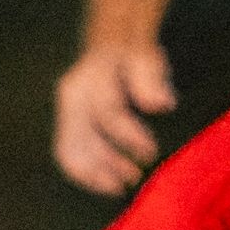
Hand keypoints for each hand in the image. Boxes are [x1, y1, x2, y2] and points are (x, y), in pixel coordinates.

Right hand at [54, 43, 176, 195]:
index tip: (151, 153)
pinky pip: (71, 152)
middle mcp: (73, 96)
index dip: (129, 136)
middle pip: (80, 137)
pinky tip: (110, 181)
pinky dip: (89, 170)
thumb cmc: (133, 56)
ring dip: (97, 171)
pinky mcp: (68, 124)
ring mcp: (67, 111)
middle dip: (106, 163)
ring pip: (72, 150)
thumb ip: (151, 81)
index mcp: (92, 77)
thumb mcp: (146, 59)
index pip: (108, 112)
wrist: (111, 47)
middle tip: (135, 178)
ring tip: (124, 183)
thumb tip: (161, 105)